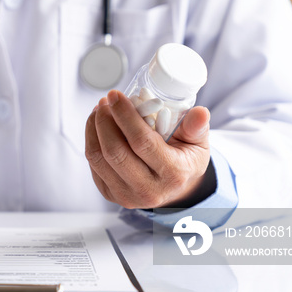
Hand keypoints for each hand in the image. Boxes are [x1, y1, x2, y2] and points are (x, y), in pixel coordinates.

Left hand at [85, 90, 212, 208]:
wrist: (174, 189)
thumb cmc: (184, 160)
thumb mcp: (198, 144)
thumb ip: (197, 127)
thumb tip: (200, 112)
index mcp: (172, 174)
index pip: (142, 142)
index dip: (124, 116)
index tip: (115, 95)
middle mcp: (148, 190)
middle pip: (115, 152)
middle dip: (104, 121)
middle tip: (105, 101)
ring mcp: (126, 195)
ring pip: (98, 158)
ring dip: (94, 129)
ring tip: (100, 110)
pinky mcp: (110, 194)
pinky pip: (93, 165)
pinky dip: (91, 141)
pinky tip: (97, 126)